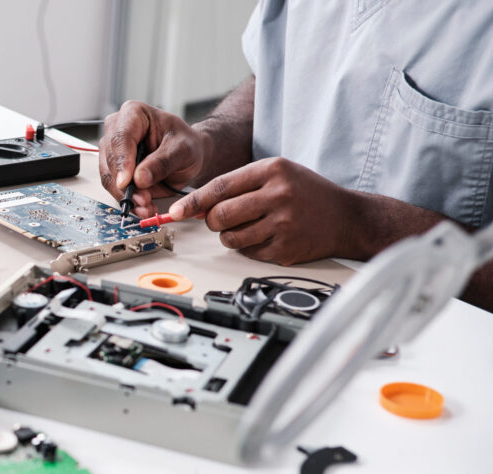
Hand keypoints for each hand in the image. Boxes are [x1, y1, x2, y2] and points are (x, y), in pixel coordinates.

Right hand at [99, 101, 209, 217]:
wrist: (187, 157)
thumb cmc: (186, 145)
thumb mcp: (182, 150)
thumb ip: (162, 163)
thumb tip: (140, 178)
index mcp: (134, 113)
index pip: (121, 137)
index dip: (122, 161)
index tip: (127, 181)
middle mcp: (117, 129)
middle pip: (110, 159)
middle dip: (125, 184)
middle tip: (143, 199)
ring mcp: (112, 150)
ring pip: (108, 177)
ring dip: (126, 196)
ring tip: (146, 206)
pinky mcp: (113, 169)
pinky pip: (114, 188)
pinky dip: (128, 200)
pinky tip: (143, 207)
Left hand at [168, 157, 361, 264]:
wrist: (347, 218)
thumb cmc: (306, 193)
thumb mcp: (277, 173)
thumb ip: (239, 184)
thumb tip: (197, 205)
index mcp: (272, 171)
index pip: (220, 187)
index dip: (193, 202)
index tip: (175, 211)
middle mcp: (278, 195)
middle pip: (220, 215)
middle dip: (212, 220)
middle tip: (221, 219)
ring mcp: (283, 224)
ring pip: (230, 237)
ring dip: (230, 235)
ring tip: (248, 226)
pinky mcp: (285, 248)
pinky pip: (248, 253)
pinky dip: (249, 247)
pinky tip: (267, 236)